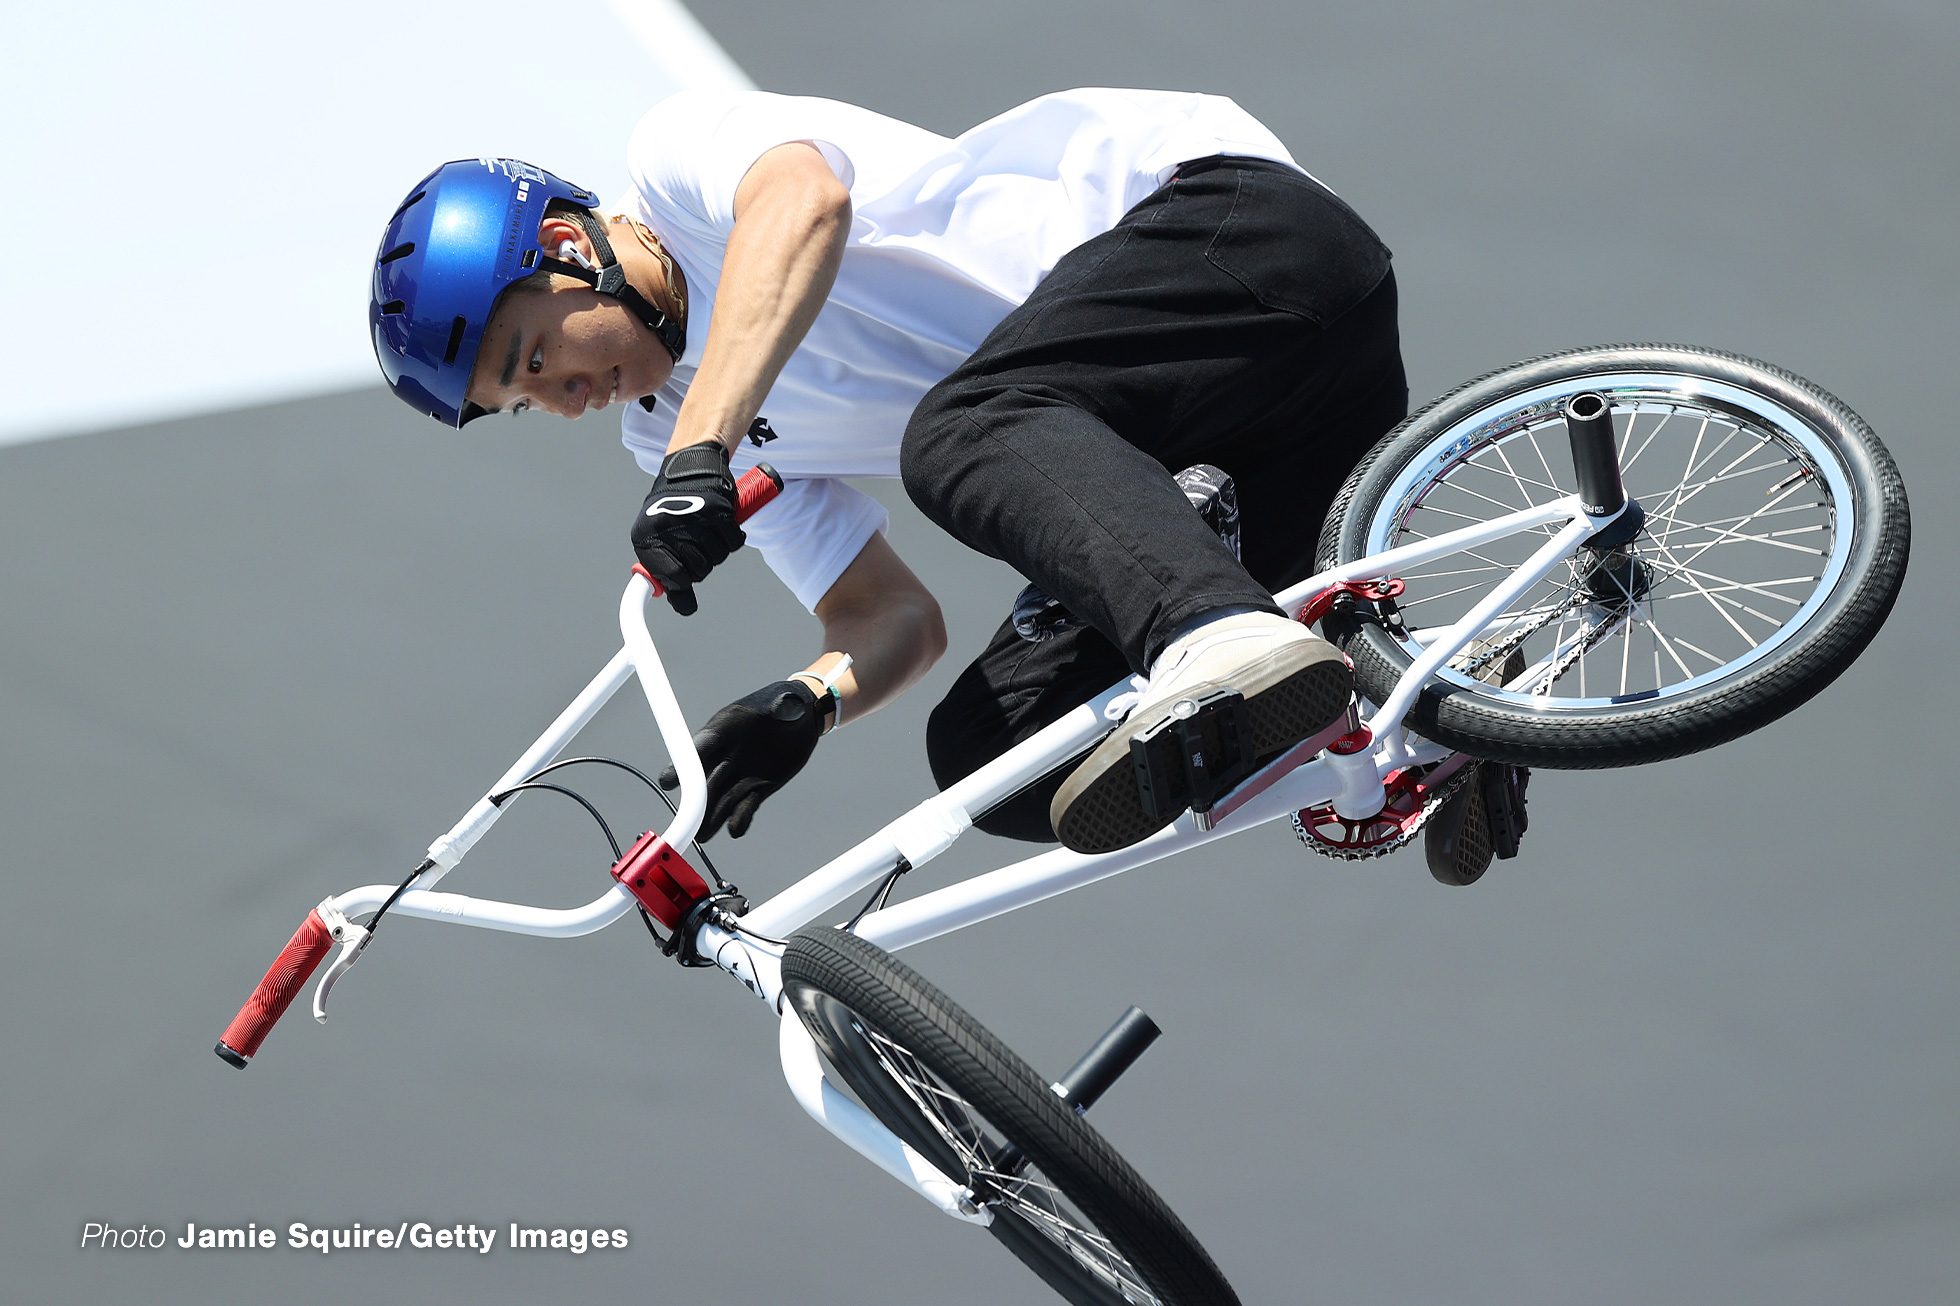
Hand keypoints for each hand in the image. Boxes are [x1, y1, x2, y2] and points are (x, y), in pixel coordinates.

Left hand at [630, 442, 744, 615]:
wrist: (691, 466)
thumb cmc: (674, 507)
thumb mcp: (658, 537)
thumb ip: (666, 571)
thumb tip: (683, 606)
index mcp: (647, 537)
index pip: (672, 579)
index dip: (682, 584)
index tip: (684, 580)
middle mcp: (668, 528)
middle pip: (698, 572)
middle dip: (702, 563)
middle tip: (698, 545)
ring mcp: (694, 519)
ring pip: (717, 558)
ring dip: (717, 549)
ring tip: (708, 532)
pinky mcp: (718, 510)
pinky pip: (733, 542)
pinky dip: (732, 537)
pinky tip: (723, 526)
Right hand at [658, 679, 826, 838]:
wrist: (801, 719)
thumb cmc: (787, 704)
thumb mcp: (786, 701)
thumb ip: (782, 706)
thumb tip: (785, 706)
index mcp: (725, 729)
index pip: (700, 747)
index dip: (684, 765)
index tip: (669, 781)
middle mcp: (728, 754)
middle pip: (706, 780)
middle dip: (697, 801)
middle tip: (688, 820)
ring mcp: (741, 773)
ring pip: (722, 798)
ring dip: (713, 817)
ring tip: (703, 835)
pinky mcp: (758, 787)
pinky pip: (746, 805)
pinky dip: (741, 818)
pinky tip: (736, 830)